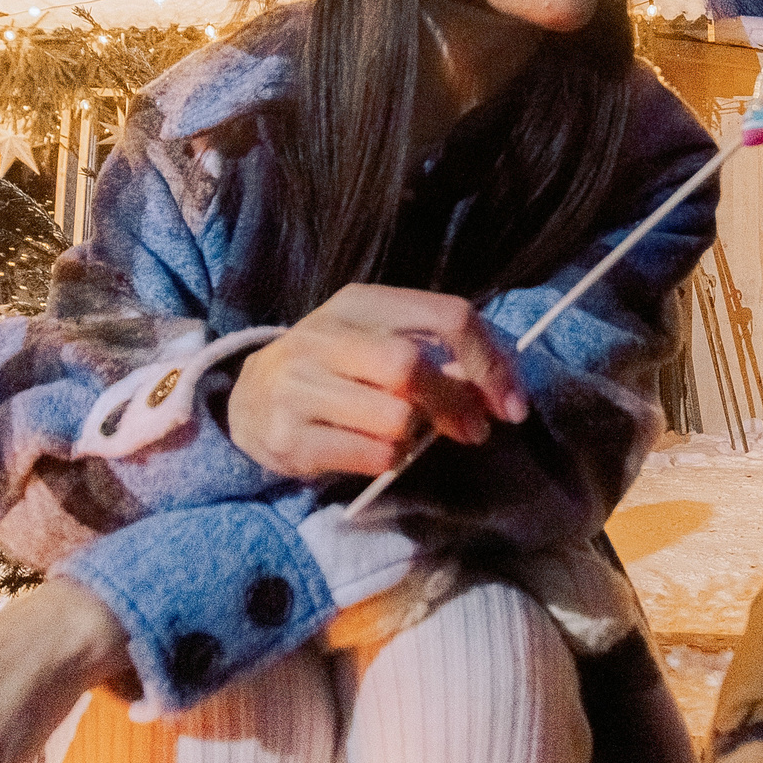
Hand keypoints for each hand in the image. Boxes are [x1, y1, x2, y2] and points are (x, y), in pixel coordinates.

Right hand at [230, 282, 527, 478]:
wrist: (252, 398)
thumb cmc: (337, 370)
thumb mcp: (378, 339)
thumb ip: (436, 351)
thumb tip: (501, 390)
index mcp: (360, 303)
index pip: (448, 316)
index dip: (491, 363)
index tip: (510, 404)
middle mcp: (325, 335)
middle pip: (413, 366)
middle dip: (453, 404)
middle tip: (471, 430)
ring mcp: (300, 385)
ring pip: (394, 419)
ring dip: (414, 437)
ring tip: (401, 435)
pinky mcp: (290, 435)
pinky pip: (371, 455)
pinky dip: (387, 460)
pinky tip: (372, 450)